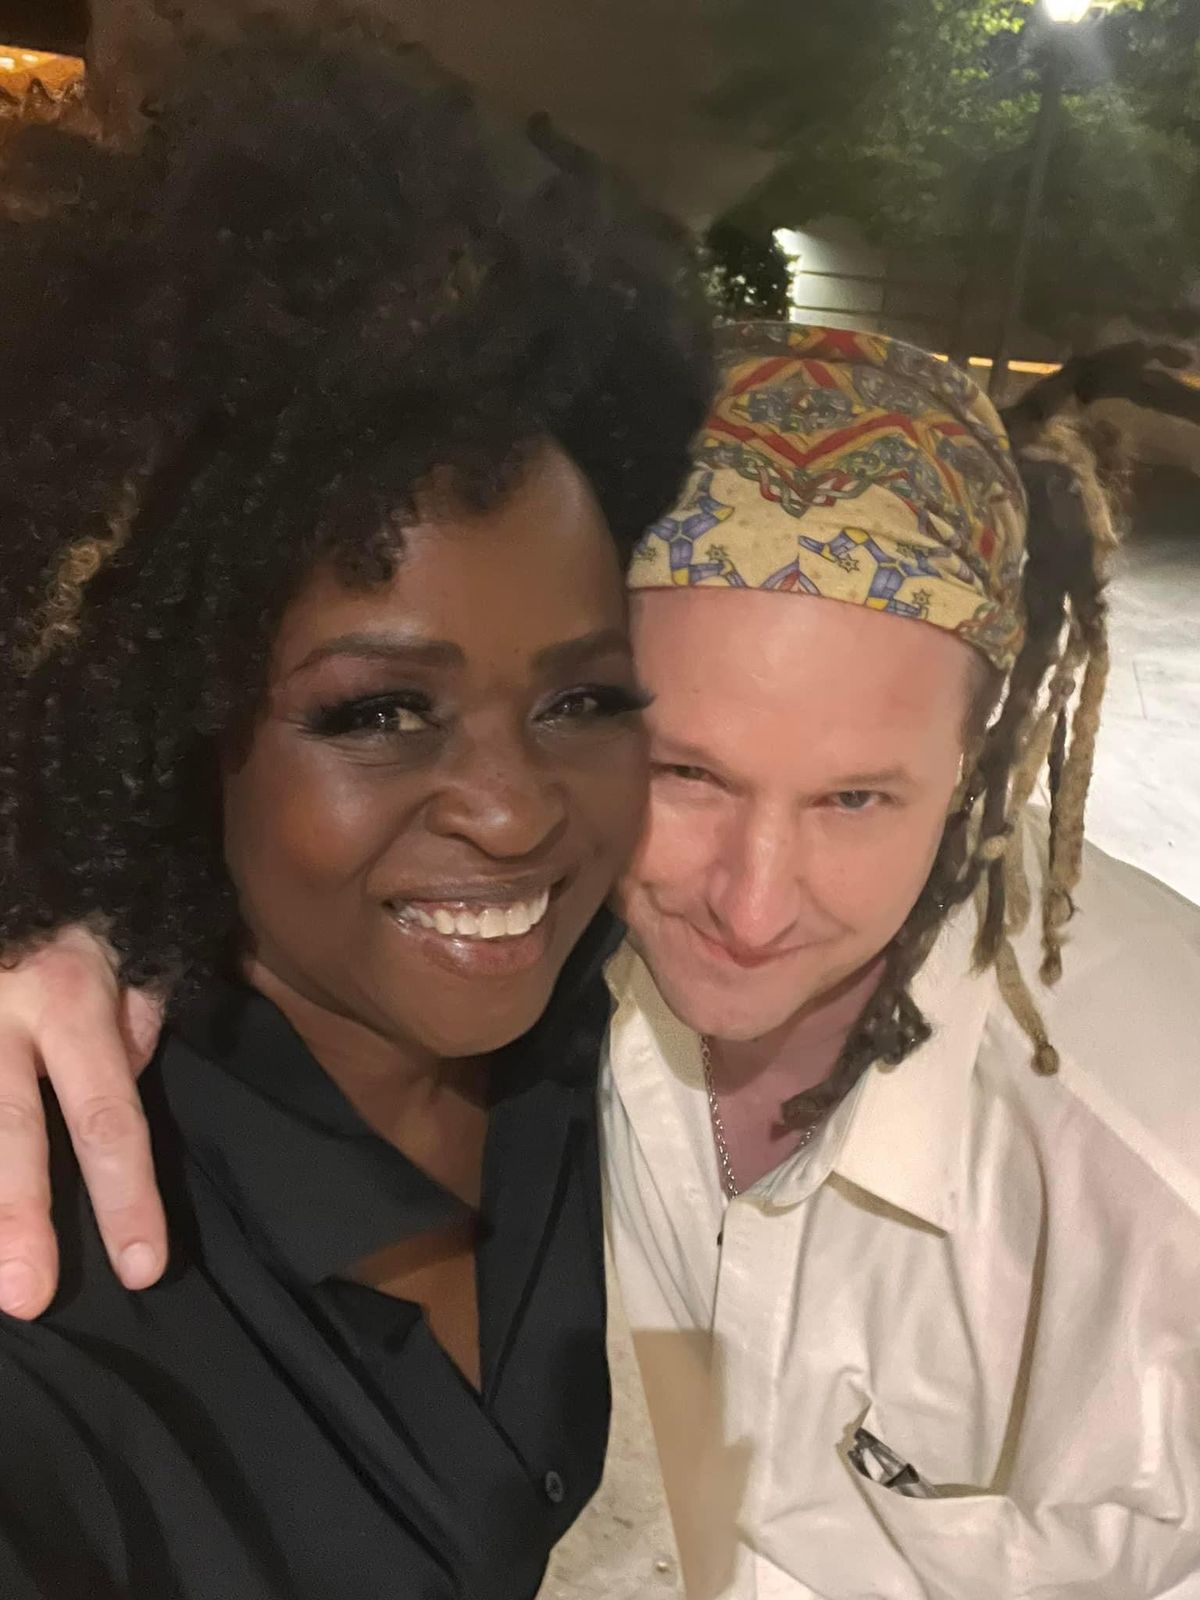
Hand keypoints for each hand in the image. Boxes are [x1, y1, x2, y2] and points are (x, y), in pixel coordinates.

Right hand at [0, 926, 165, 1317]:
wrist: (11, 854)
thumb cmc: (77, 917)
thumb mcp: (128, 953)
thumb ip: (133, 1024)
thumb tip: (129, 1083)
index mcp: (71, 1003)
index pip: (109, 1116)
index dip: (126, 1196)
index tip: (144, 1268)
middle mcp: (1, 1017)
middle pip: (8, 1130)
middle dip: (17, 1219)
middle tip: (29, 1298)